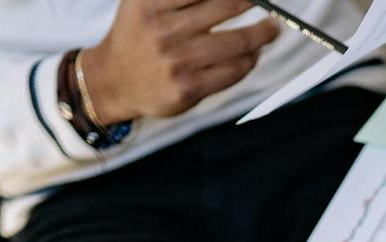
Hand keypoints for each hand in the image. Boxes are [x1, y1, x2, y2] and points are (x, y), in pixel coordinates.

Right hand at [78, 0, 279, 122]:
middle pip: (227, 6)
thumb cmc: (137, 35)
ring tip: (271, 29)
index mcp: (151, 2)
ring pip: (237, 43)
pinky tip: (253, 54)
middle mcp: (164, 30)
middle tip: (269, 4)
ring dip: (262, 34)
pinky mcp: (188, 88)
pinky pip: (233, 72)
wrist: (114, 80)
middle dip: (256, 2)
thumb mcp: (145, 1)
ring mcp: (177, 61)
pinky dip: (249, 61)